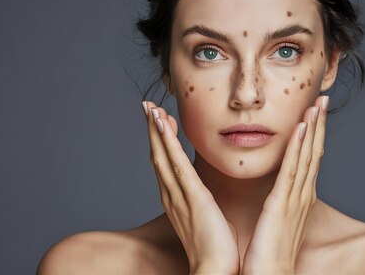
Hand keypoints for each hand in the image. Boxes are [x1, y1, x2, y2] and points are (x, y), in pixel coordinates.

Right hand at [141, 101, 239, 274]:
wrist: (215, 270)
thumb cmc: (216, 249)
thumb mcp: (208, 219)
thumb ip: (204, 206)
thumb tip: (209, 199)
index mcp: (178, 200)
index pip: (166, 165)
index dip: (161, 142)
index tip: (160, 121)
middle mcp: (173, 196)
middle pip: (159, 156)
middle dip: (153, 130)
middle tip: (148, 106)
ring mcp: (180, 195)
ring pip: (163, 156)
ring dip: (156, 130)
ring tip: (151, 107)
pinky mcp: (192, 197)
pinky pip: (176, 164)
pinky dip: (167, 143)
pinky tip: (162, 124)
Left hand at [241, 95, 328, 274]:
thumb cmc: (270, 254)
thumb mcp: (278, 222)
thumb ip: (280, 204)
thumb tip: (278, 194)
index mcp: (300, 198)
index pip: (310, 159)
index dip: (315, 135)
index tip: (316, 113)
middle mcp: (302, 195)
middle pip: (314, 152)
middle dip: (319, 125)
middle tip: (323, 99)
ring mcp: (295, 198)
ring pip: (307, 156)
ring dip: (313, 128)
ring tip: (316, 104)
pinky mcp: (282, 203)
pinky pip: (292, 169)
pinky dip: (299, 147)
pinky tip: (302, 127)